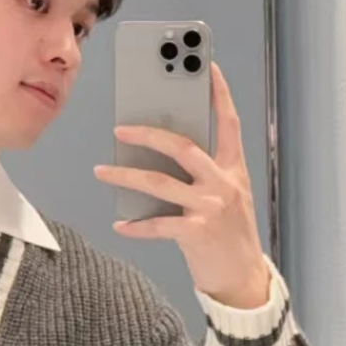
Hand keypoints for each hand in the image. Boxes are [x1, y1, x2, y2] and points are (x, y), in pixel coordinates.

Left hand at [93, 61, 270, 307]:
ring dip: (126, 176)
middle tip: (120, 127)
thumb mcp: (225, 197)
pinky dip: (136, 226)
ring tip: (101, 170)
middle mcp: (224, 184)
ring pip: (161, 183)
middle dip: (149, 134)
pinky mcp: (197, 234)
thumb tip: (159, 152)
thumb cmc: (228, 234)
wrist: (244, 279)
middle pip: (183, 147)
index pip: (228, 123)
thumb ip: (201, 173)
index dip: (219, 94)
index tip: (207, 66)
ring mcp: (211, 208)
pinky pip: (158, 225)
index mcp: (233, 169)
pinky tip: (119, 225)